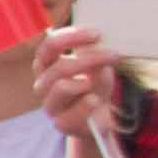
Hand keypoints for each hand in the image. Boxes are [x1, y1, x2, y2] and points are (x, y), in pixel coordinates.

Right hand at [31, 27, 121, 143]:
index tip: (97, 34)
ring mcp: (50, 104)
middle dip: (89, 58)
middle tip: (114, 54)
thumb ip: (95, 55)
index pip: (50, 45)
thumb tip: (100, 43)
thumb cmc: (95, 86)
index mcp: (47, 64)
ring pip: (61, 87)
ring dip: (87, 80)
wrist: (100, 118)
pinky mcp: (61, 123)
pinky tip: (95, 100)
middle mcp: (44, 83)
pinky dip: (86, 105)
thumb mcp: (98, 67)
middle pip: (58, 66)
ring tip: (102, 80)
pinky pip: (71, 113)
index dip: (71, 37)